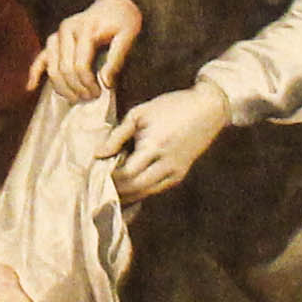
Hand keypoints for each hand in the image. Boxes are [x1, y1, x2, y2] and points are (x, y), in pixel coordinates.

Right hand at [38, 0, 141, 105]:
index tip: (99, 93)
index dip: (88, 83)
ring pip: (52, 68)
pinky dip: (35, 72)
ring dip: (62, 87)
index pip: (80, 65)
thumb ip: (117, 58)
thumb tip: (106, 83)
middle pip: (64, 69)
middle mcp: (66, 29)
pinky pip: (41, 57)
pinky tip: (30, 87)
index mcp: (85, 29)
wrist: (113, 7)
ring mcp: (57, 35)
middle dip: (76, 88)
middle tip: (90, 97)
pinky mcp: (53, 40)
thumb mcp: (128, 36)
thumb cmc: (123, 23)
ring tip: (76, 98)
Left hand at [97, 84, 231, 200]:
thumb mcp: (140, 114)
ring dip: (125, 194)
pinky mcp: (179, 176)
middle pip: (133, 189)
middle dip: (114, 189)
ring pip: (144, 194)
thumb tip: (98, 155)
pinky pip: (154, 191)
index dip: (108, 177)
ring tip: (107, 187)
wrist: (207, 110)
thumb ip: (117, 135)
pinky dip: (138, 191)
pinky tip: (125, 186)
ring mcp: (175, 173)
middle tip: (96, 183)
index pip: (125, 174)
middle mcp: (166, 164)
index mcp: (155, 146)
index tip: (93, 172)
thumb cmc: (170, 107)